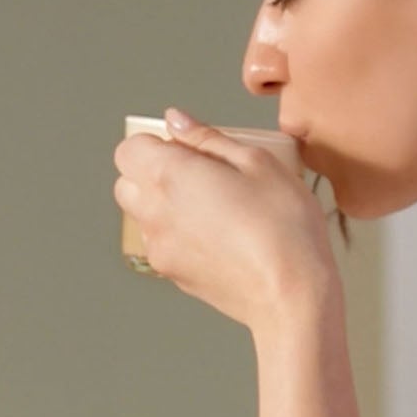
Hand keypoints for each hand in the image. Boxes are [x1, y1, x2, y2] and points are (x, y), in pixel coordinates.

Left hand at [115, 107, 334, 333]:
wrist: (290, 295)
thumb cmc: (284, 226)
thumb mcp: (258, 163)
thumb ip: (208, 138)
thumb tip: (176, 121)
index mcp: (169, 176)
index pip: (128, 150)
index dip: (155, 144)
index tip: (188, 148)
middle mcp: (153, 212)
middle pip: (127, 182)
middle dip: (152, 172)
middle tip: (201, 174)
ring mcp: (158, 246)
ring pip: (142, 214)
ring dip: (164, 204)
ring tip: (216, 208)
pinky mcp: (170, 273)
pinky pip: (161, 243)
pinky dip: (178, 233)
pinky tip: (220, 236)